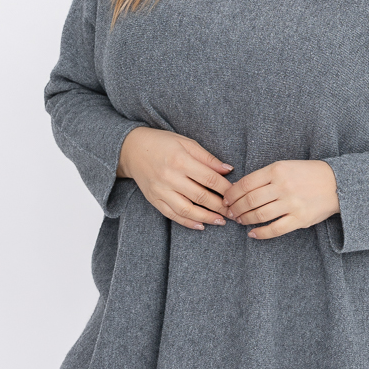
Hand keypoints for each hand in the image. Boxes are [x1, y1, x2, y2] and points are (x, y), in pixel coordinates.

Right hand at [117, 127, 234, 230]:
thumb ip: (207, 158)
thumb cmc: (162, 143)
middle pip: (200, 196)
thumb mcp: (186, 143)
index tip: (237, 194)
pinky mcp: (154, 199)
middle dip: (220, 207)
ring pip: (187, 209)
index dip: (226, 188)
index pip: (209, 178)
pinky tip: (200, 225)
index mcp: (180, 160)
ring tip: (220, 221)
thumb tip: (228, 170)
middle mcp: (170, 177)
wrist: (131, 149)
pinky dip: (187, 222)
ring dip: (206, 217)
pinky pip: (172, 214)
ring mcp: (160, 190)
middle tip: (234, 213)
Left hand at [222, 160, 340, 239]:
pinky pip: (275, 229)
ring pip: (259, 215)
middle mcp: (283, 186)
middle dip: (236, 209)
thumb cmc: (308, 174)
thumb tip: (241, 190)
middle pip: (250, 201)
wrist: (337, 183)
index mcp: (277, 170)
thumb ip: (265, 176)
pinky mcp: (300, 219)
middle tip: (230, 213)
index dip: (232, 194)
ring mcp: (291, 203)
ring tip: (240, 221)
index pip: (246, 184)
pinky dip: (261, 233)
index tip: (226, 200)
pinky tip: (253, 234)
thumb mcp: (286, 166)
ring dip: (245, 220)